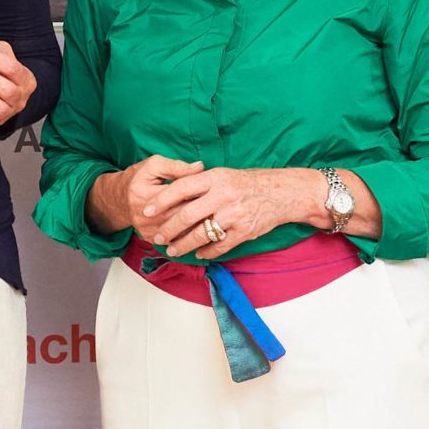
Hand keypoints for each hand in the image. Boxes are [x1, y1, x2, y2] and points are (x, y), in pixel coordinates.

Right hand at [95, 154, 205, 237]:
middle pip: (180, 216)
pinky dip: (189, 236)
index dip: (197, 193)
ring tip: (213, 218)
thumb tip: (200, 167)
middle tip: (216, 206)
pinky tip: (201, 229)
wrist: (119, 199)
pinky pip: (175, 240)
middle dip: (200, 211)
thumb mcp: (154, 165)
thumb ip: (177, 166)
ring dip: (198, 226)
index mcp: (143, 193)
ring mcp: (146, 229)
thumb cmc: (139, 178)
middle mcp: (143, 215)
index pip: (177, 195)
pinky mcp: (150, 239)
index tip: (212, 190)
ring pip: (180, 232)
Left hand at [145, 167, 305, 258]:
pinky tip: (199, 254)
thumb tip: (171, 193)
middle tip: (157, 236)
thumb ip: (199, 183)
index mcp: (215, 178)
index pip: (181, 188)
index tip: (146, 209)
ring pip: (200, 234)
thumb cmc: (247, 183)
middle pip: (187, 215)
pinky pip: (219, 246)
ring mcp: (234, 215)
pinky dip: (207, 252)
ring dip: (183, 245)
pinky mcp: (244, 231)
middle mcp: (223, 196)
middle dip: (168, 228)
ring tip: (173, 249)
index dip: (161, 199)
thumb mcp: (222, 175)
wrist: (281, 193)